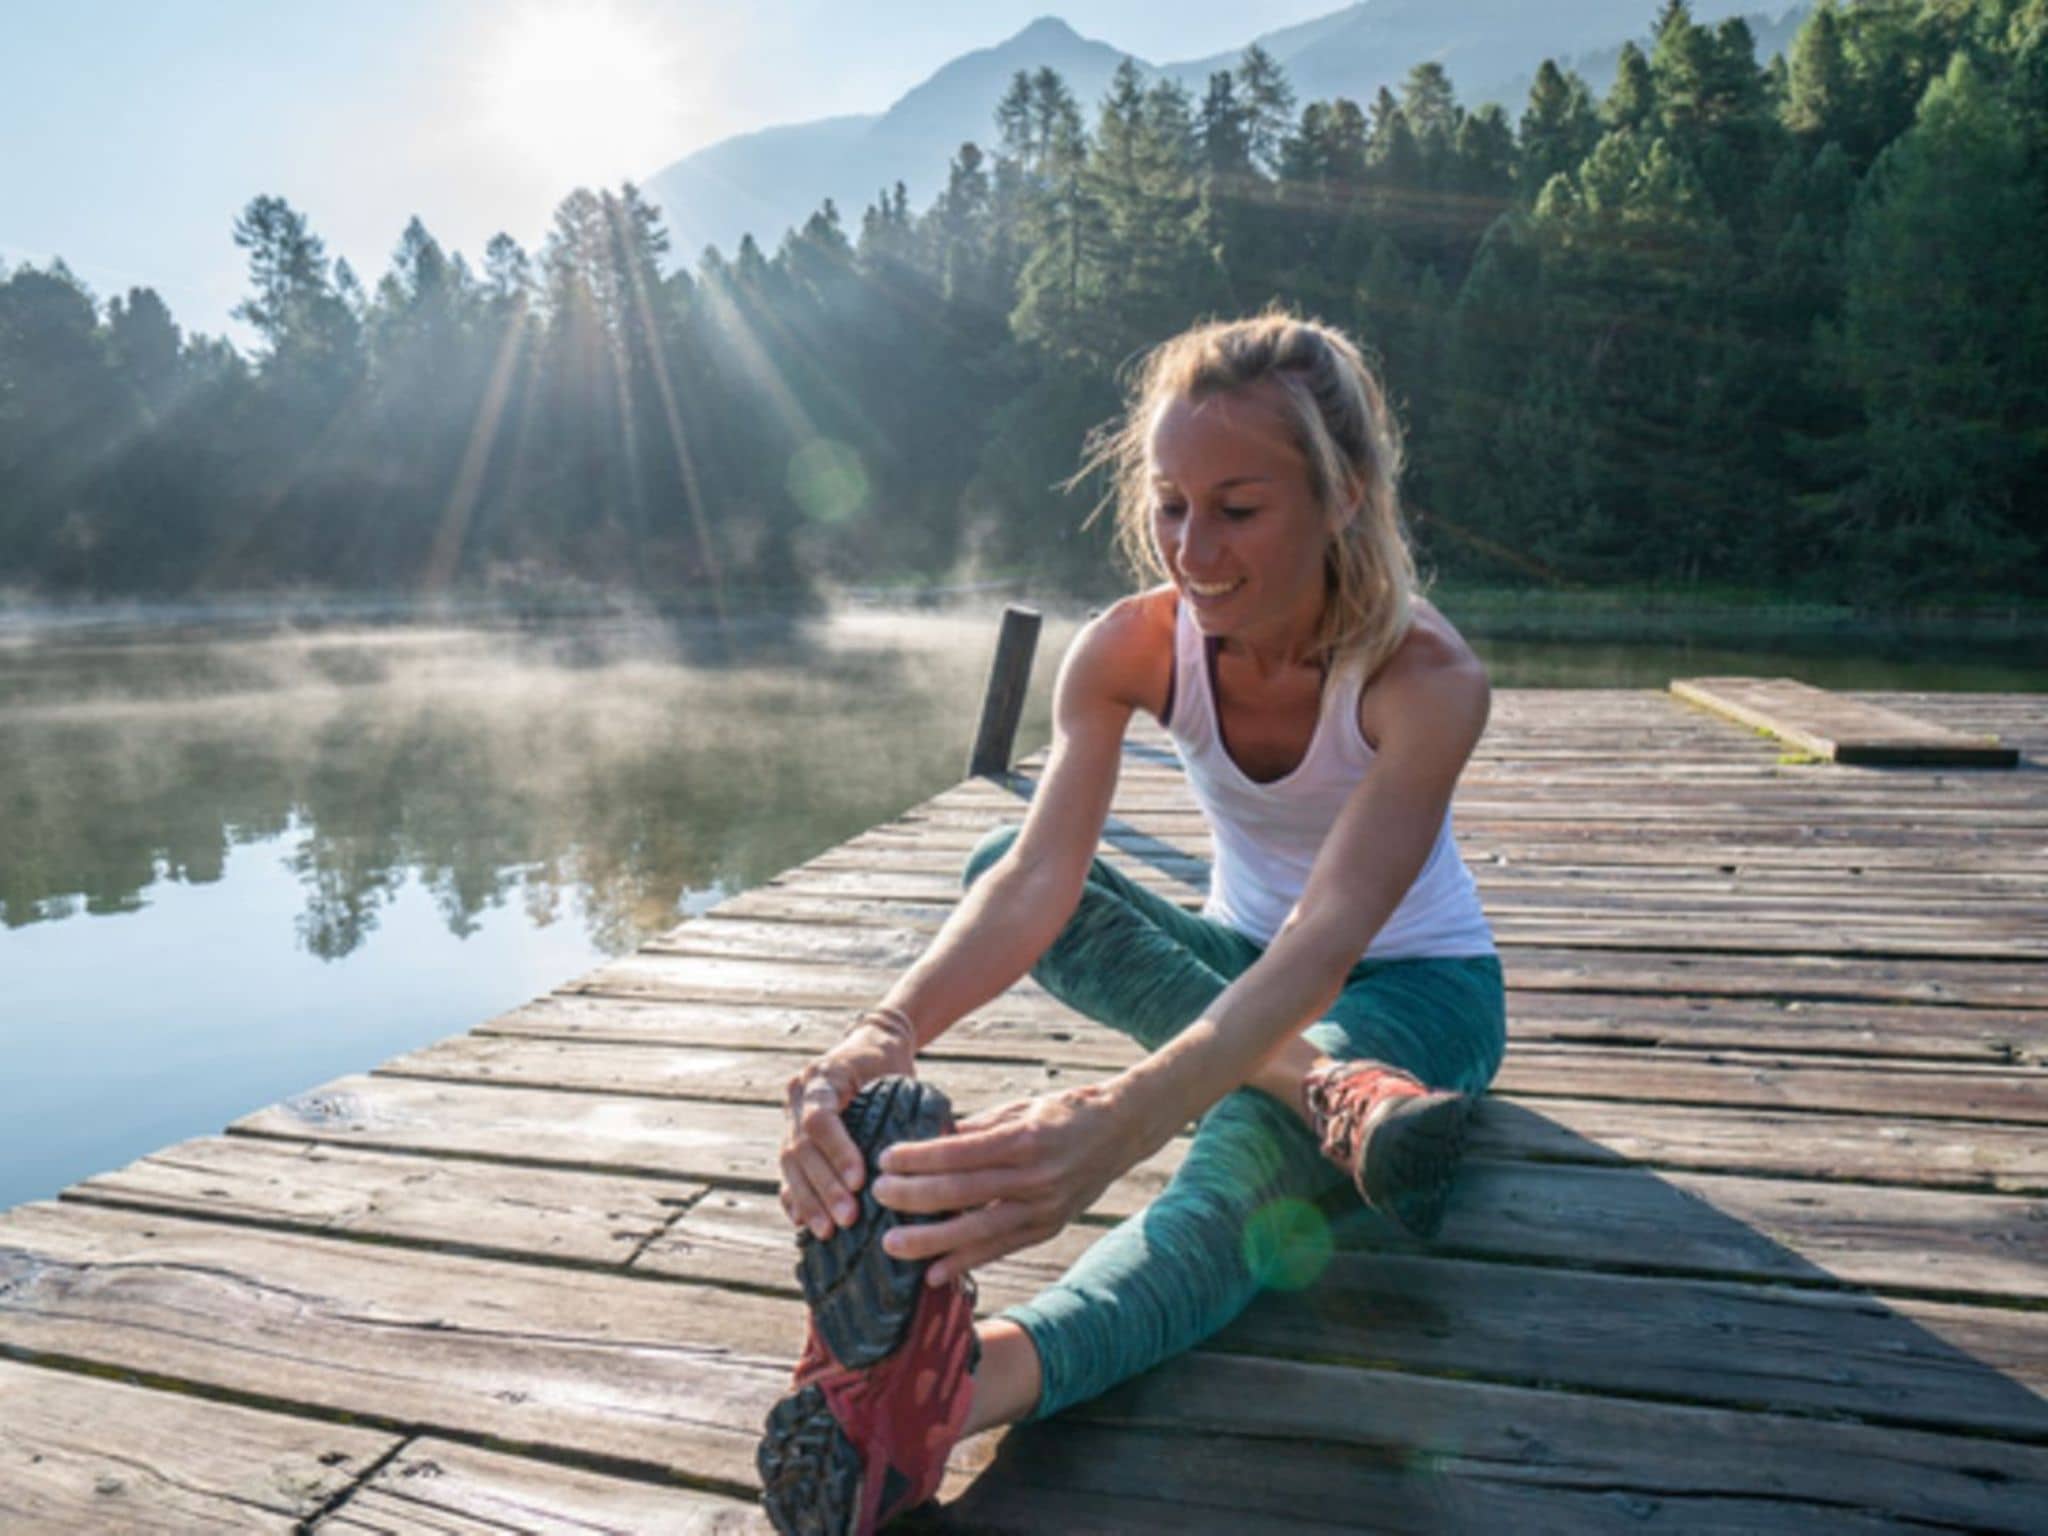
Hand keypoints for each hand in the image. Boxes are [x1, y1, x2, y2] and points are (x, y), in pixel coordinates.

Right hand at [779, 1011, 916, 1239]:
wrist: (870, 1044)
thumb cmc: (891, 1064)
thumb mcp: (902, 1077)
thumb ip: (910, 1112)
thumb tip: (936, 1160)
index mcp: (823, 1076)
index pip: (820, 1118)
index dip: (837, 1152)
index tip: (860, 1180)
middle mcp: (799, 1094)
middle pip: (801, 1147)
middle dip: (824, 1186)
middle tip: (847, 1218)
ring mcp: (789, 1115)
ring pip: (788, 1163)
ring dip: (809, 1200)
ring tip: (828, 1231)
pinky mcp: (791, 1135)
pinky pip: (786, 1170)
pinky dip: (795, 1197)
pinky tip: (805, 1223)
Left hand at [870, 1081, 1144, 1284]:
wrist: (1122, 1130)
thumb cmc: (1064, 1112)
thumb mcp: (1021, 1108)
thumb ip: (976, 1129)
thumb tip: (930, 1143)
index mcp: (1024, 1138)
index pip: (960, 1152)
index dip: (919, 1158)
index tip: (884, 1159)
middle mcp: (1035, 1177)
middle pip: (962, 1192)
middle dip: (914, 1197)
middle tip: (877, 1197)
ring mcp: (1043, 1208)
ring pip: (977, 1230)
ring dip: (930, 1241)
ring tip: (891, 1244)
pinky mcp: (1048, 1228)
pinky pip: (1000, 1249)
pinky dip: (966, 1262)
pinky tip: (934, 1273)